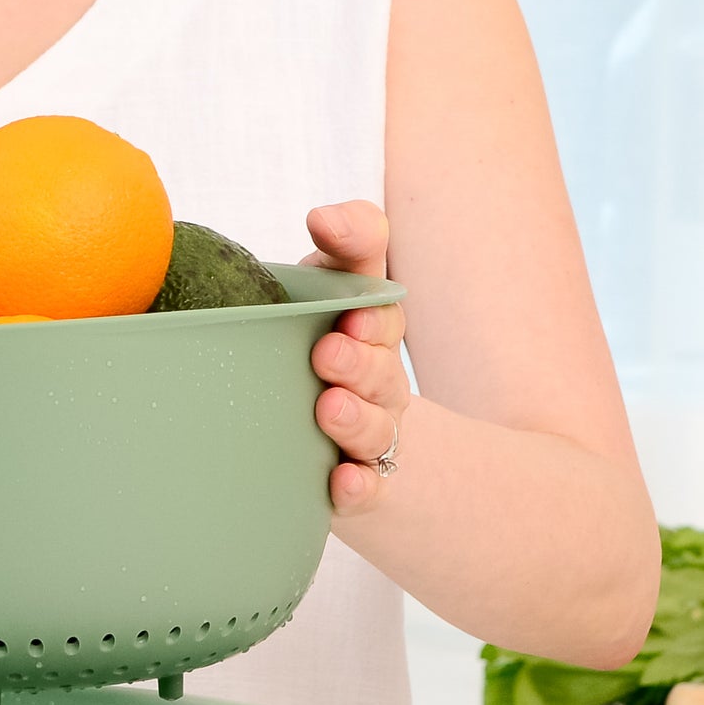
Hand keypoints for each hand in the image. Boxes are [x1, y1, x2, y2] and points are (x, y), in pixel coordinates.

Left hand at [301, 201, 409, 514]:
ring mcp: (368, 437)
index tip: (350, 310)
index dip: (371, 311)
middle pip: (380, 374)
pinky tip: (343, 482)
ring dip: (355, 419)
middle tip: (329, 352)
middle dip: (360, 362)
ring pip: (374, 429)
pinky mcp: (359, 486)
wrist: (347, 450)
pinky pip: (367, 489)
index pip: (382, 313)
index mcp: (371, 335)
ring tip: (328, 408)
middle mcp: (376, 385)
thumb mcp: (333, 292)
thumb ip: (343, 248)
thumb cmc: (322, 355)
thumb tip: (323, 215)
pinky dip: (359, 486)